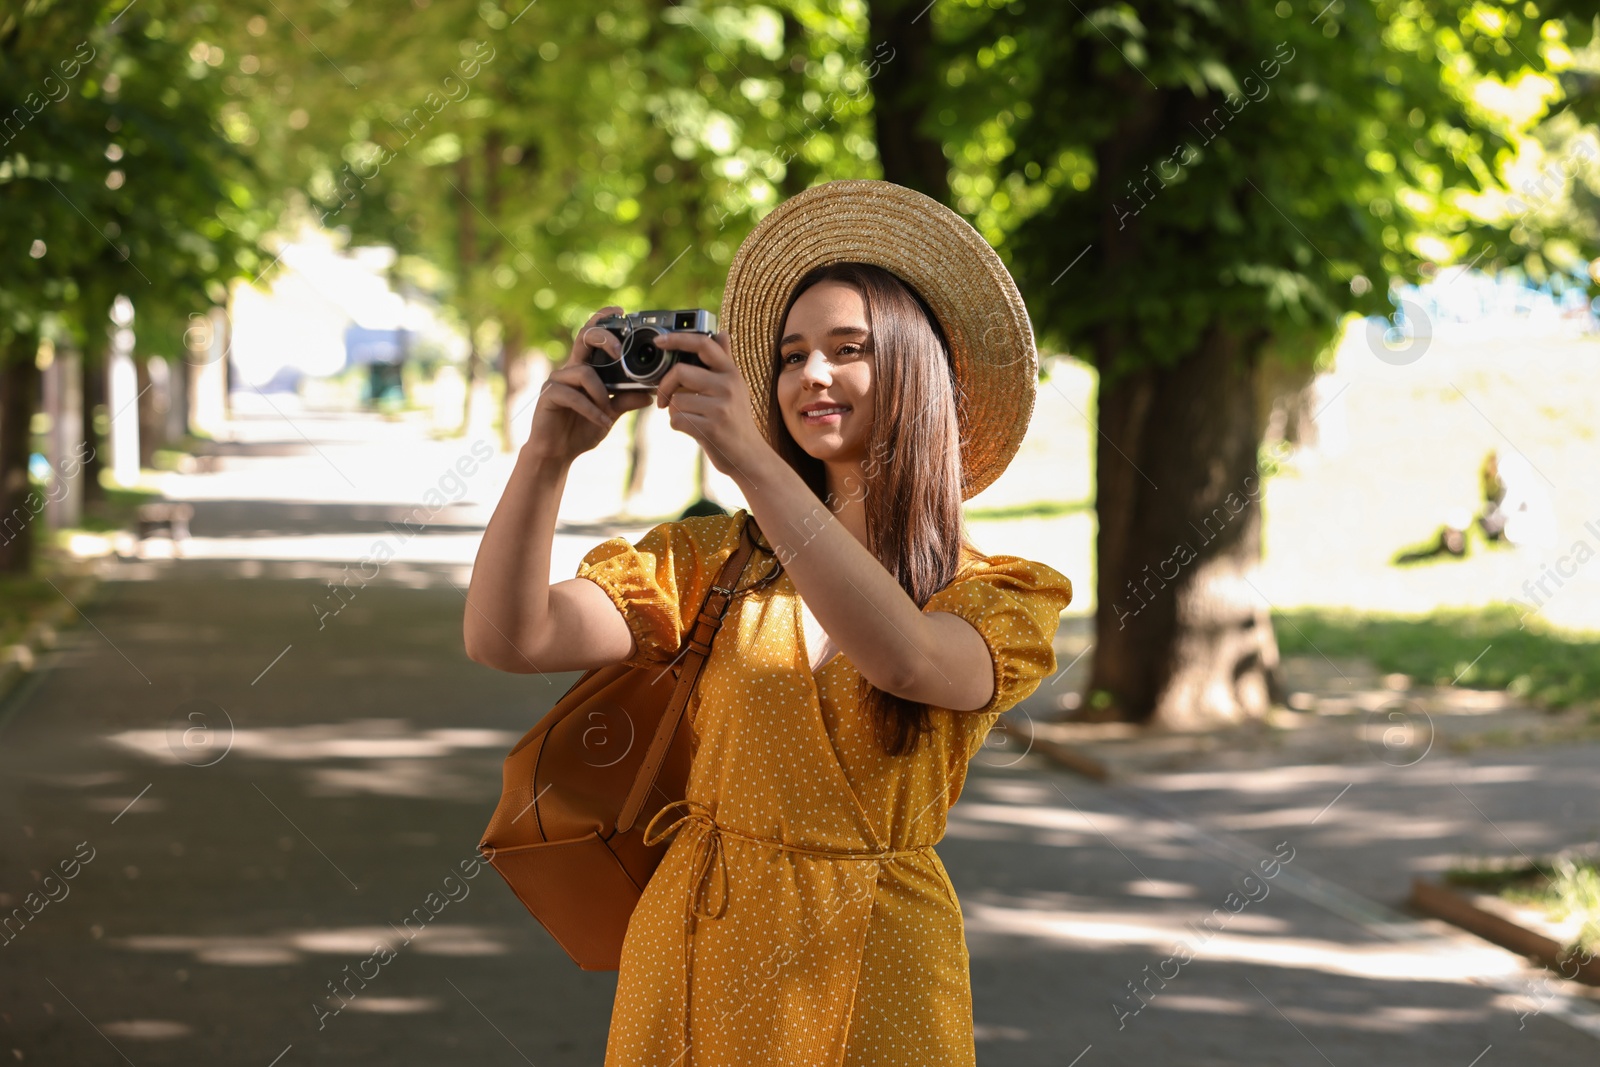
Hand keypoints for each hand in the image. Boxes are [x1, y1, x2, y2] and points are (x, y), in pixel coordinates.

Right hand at [524, 306, 652, 464]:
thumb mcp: (609, 415)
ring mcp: (557, 380)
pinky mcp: (548, 395)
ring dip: (602, 394)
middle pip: (584, 338)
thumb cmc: (581, 431)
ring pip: (584, 373)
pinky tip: (601, 422)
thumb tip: (649, 394)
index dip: (602, 320)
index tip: (620, 311)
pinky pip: (574, 395)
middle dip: (604, 338)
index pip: (592, 336)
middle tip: (620, 352)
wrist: (557, 454)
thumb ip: (626, 401)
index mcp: (585, 369)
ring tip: (608, 413)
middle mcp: (570, 369)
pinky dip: (592, 410)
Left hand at [652, 329, 770, 480]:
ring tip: (690, 418)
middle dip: (665, 386)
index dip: (678, 338)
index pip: (704, 344)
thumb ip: (724, 360)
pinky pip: (677, 420)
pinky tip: (692, 429)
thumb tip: (722, 333)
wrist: (749, 455)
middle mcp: (728, 386)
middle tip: (664, 398)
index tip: (659, 342)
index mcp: (731, 372)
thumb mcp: (735, 387)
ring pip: (676, 400)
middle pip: (680, 372)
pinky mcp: (711, 428)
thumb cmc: (736, 420)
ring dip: (674, 412)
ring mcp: (721, 407)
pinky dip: (678, 426)